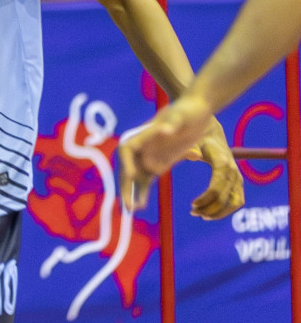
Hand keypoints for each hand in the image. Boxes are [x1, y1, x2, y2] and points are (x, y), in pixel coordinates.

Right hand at [117, 95, 215, 210]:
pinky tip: (141, 206)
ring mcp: (147, 158)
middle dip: (126, 186)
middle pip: (127, 168)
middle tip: (129, 205)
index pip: (126, 151)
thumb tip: (164, 130)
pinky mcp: (157, 165)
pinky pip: (145, 181)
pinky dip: (142, 192)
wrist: (196, 112)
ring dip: (131, 193)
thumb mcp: (180, 116)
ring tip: (131, 210)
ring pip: (134, 178)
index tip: (133, 175)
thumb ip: (171, 124)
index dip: (126, 164)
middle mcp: (141, 148)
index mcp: (141, 135)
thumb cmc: (186, 112)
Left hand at [190, 117, 244, 219]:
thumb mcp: (191, 139)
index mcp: (222, 162)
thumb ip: (190, 147)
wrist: (211, 131)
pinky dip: (226, 209)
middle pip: (225, 198)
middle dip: (210, 208)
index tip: (192, 205)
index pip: (217, 188)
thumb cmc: (197, 136)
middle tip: (193, 212)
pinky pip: (237, 200)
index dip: (205, 199)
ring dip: (219, 212)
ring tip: (200, 214)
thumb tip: (193, 155)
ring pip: (234, 202)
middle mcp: (233, 171)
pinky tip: (210, 212)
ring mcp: (238, 177)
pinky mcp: (238, 181)